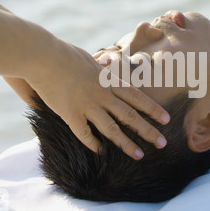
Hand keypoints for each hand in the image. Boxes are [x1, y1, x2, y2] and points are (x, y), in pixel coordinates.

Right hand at [5, 41, 169, 159]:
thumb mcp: (91, 60)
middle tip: (163, 143)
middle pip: (130, 116)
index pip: (137, 97)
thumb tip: (107, 65)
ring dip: (127, 144)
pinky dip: (93, 143)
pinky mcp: (70, 114)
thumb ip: (101, 68)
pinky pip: (85, 133)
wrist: (43, 57)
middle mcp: (102, 94)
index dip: (153, 109)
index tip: (166, 119)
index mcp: (109, 81)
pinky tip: (100, 152)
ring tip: (139, 156)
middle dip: (148, 131)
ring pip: (112, 129)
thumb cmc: (65, 55)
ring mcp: (87, 105)